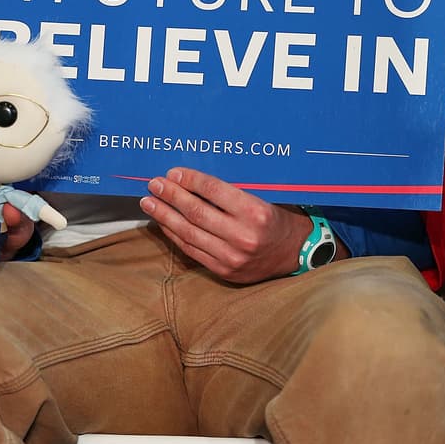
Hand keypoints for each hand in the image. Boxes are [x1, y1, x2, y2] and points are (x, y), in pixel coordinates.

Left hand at [140, 167, 311, 284]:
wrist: (295, 253)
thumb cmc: (275, 219)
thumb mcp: (261, 199)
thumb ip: (229, 194)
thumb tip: (189, 180)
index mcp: (256, 212)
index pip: (214, 191)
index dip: (189, 180)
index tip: (172, 173)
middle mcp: (243, 236)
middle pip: (196, 212)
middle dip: (171, 196)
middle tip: (154, 184)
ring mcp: (232, 256)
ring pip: (189, 233)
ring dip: (165, 215)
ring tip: (149, 202)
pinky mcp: (224, 270)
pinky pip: (191, 249)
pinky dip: (174, 234)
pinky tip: (163, 222)